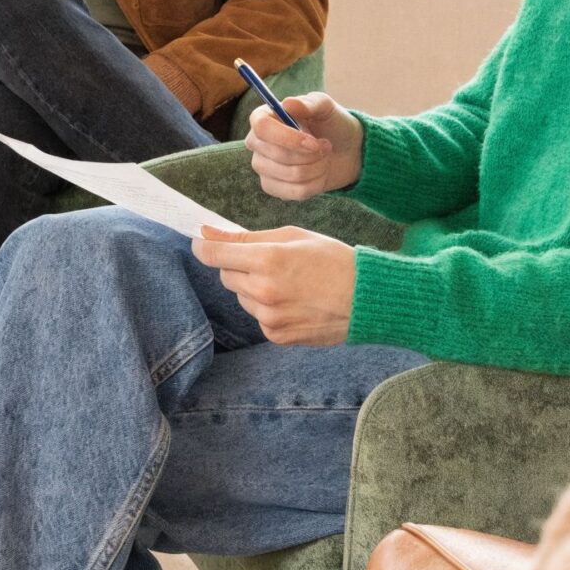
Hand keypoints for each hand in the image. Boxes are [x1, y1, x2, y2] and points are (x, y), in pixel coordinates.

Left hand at [194, 225, 355, 345]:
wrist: (368, 298)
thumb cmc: (334, 260)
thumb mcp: (293, 236)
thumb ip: (246, 237)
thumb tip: (208, 233)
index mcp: (267, 260)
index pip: (213, 255)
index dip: (204, 246)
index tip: (202, 241)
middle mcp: (263, 291)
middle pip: (226, 275)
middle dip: (238, 265)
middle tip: (267, 261)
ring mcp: (269, 317)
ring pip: (242, 297)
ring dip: (253, 288)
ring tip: (289, 283)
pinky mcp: (277, 336)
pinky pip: (258, 317)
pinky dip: (268, 308)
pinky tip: (295, 301)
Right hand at [245, 92, 364, 200]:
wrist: (344, 150)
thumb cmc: (331, 123)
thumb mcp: (326, 107)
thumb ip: (309, 103)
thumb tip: (288, 103)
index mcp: (264, 117)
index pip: (262, 128)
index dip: (287, 138)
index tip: (313, 142)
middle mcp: (257, 142)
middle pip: (276, 154)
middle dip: (310, 154)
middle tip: (327, 146)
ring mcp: (262, 166)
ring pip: (289, 175)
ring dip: (316, 168)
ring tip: (324, 158)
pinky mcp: (272, 187)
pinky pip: (294, 192)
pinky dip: (315, 184)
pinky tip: (319, 173)